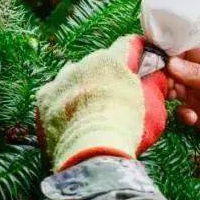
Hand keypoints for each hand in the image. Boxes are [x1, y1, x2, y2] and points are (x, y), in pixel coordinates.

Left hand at [36, 35, 166, 171]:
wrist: (92, 154)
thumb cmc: (127, 129)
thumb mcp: (154, 107)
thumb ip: (154, 85)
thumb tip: (156, 74)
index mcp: (112, 60)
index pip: (128, 45)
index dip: (138, 55)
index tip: (142, 66)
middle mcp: (82, 64)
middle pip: (99, 63)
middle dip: (108, 76)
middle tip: (116, 98)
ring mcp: (59, 81)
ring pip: (74, 78)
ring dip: (83, 89)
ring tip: (91, 112)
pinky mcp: (43, 100)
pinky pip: (55, 96)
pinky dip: (63, 105)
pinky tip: (72, 121)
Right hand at [165, 45, 199, 163]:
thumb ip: (197, 74)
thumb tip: (169, 62)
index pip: (185, 50)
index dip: (168, 54)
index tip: (150, 59)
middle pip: (176, 71)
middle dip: (166, 77)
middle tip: (163, 84)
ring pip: (175, 90)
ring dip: (170, 94)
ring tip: (172, 98)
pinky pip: (182, 110)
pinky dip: (182, 113)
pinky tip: (192, 118)